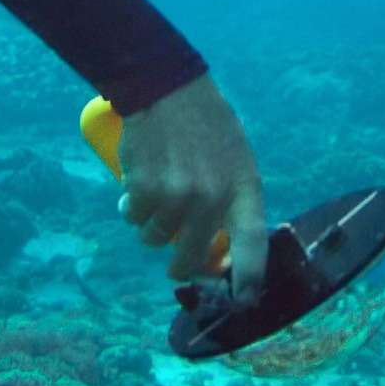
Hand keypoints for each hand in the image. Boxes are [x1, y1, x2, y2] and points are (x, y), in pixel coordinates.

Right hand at [112, 76, 265, 285]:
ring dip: (150, 228)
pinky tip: (137, 184)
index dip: (248, 278)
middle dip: (180, 267)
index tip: (243, 300)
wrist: (166, 86)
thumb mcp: (236, 157)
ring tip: (155, 198)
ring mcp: (176, 196)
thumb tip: (220, 247)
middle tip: (176, 266)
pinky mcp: (144, 190)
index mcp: (243, 187)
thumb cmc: (206, 122)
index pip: (252, 243)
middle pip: (191, 257)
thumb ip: (232, 198)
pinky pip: (133, 217)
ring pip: (155, 239)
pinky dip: (132, 208)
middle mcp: (212, 198)